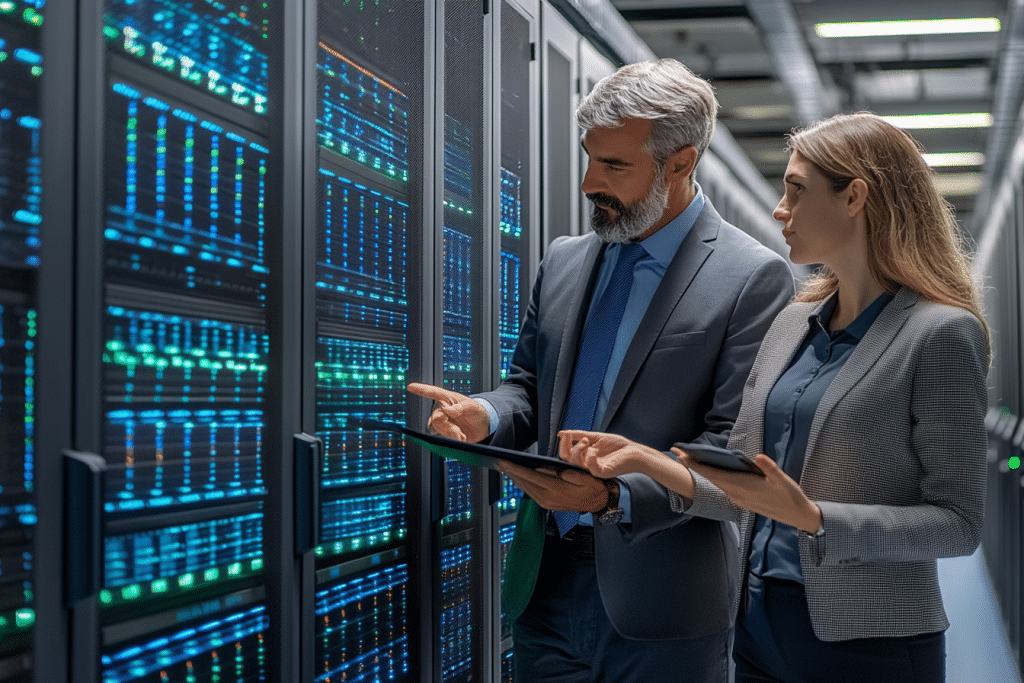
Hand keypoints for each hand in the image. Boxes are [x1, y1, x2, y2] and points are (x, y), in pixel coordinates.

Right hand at [407, 383, 489, 442]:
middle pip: (435, 418)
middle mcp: (442, 409)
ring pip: (436, 429)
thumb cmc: (477, 412)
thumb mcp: (473, 407)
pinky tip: (459, 438)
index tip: (410, 387)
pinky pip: (439, 437)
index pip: (433, 392)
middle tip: (459, 433)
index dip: (421, 390)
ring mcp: (442, 421)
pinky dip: (450, 439)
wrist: (482, 427)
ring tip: (461, 435)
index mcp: (448, 399)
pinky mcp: (443, 432)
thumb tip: (448, 409)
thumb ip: (462, 407)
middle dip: (447, 428)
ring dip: (449, 434)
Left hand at [496, 460, 607, 512]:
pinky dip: (521, 484)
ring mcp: (546, 503)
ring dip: (514, 478)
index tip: (504, 461)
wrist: (598, 502)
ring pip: (525, 488)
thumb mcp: (582, 476)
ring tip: (503, 468)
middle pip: (524, 483)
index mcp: (556, 489)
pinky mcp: (547, 504)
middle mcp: (548, 498)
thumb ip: (562, 472)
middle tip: (498, 462)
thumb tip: (543, 468)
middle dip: (510, 472)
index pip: (530, 476)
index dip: (515, 468)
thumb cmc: (592, 486)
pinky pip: (530, 492)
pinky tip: (516, 477)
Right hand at [558, 430, 661, 478]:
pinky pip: (590, 467)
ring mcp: (594, 470)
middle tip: (578, 437)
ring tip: (588, 440)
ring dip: (578, 448)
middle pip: (567, 459)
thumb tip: (561, 433)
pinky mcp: (603, 473)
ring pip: (576, 462)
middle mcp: (587, 465)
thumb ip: (579, 435)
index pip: (567, 455)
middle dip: (567, 446)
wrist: (636, 452)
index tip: (566, 434)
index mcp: (585, 458)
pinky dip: (589, 455)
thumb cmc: (618, 446)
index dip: (563, 444)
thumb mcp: (596, 437)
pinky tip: (595, 449)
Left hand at [674, 448, 821, 533]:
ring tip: (690, 458)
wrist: (797, 516)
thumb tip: (759, 457)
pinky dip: (714, 476)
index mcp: (743, 487)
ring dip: (703, 471)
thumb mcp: (783, 480)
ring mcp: (738, 498)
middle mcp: (737, 494)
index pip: (715, 474)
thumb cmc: (790, 495)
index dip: (698, 465)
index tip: (683, 456)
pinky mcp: (742, 500)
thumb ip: (769, 469)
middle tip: (678, 453)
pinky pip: (723, 486)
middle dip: (694, 465)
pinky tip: (712, 469)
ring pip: (716, 482)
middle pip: (710, 477)